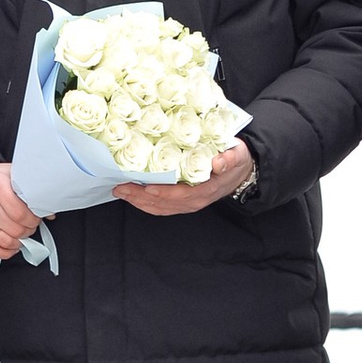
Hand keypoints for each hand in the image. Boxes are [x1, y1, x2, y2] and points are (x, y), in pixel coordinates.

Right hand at [0, 162, 39, 260]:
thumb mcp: (11, 175)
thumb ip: (30, 189)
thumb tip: (48, 210)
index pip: (21, 212)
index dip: (33, 220)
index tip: (36, 219)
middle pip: (14, 228)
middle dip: (27, 231)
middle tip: (29, 227)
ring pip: (3, 240)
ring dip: (17, 242)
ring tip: (20, 236)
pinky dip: (4, 252)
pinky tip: (10, 247)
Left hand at [119, 137, 255, 216]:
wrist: (240, 172)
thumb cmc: (236, 161)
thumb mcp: (237, 155)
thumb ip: (230, 158)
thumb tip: (218, 163)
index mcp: (206, 190)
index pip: (181, 195)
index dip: (163, 193)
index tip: (146, 186)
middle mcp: (195, 201)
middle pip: (164, 204)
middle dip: (141, 197)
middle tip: (121, 188)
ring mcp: (188, 204)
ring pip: (160, 208)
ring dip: (139, 201)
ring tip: (121, 191)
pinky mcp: (183, 202)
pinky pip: (161, 207)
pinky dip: (145, 203)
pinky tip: (133, 196)